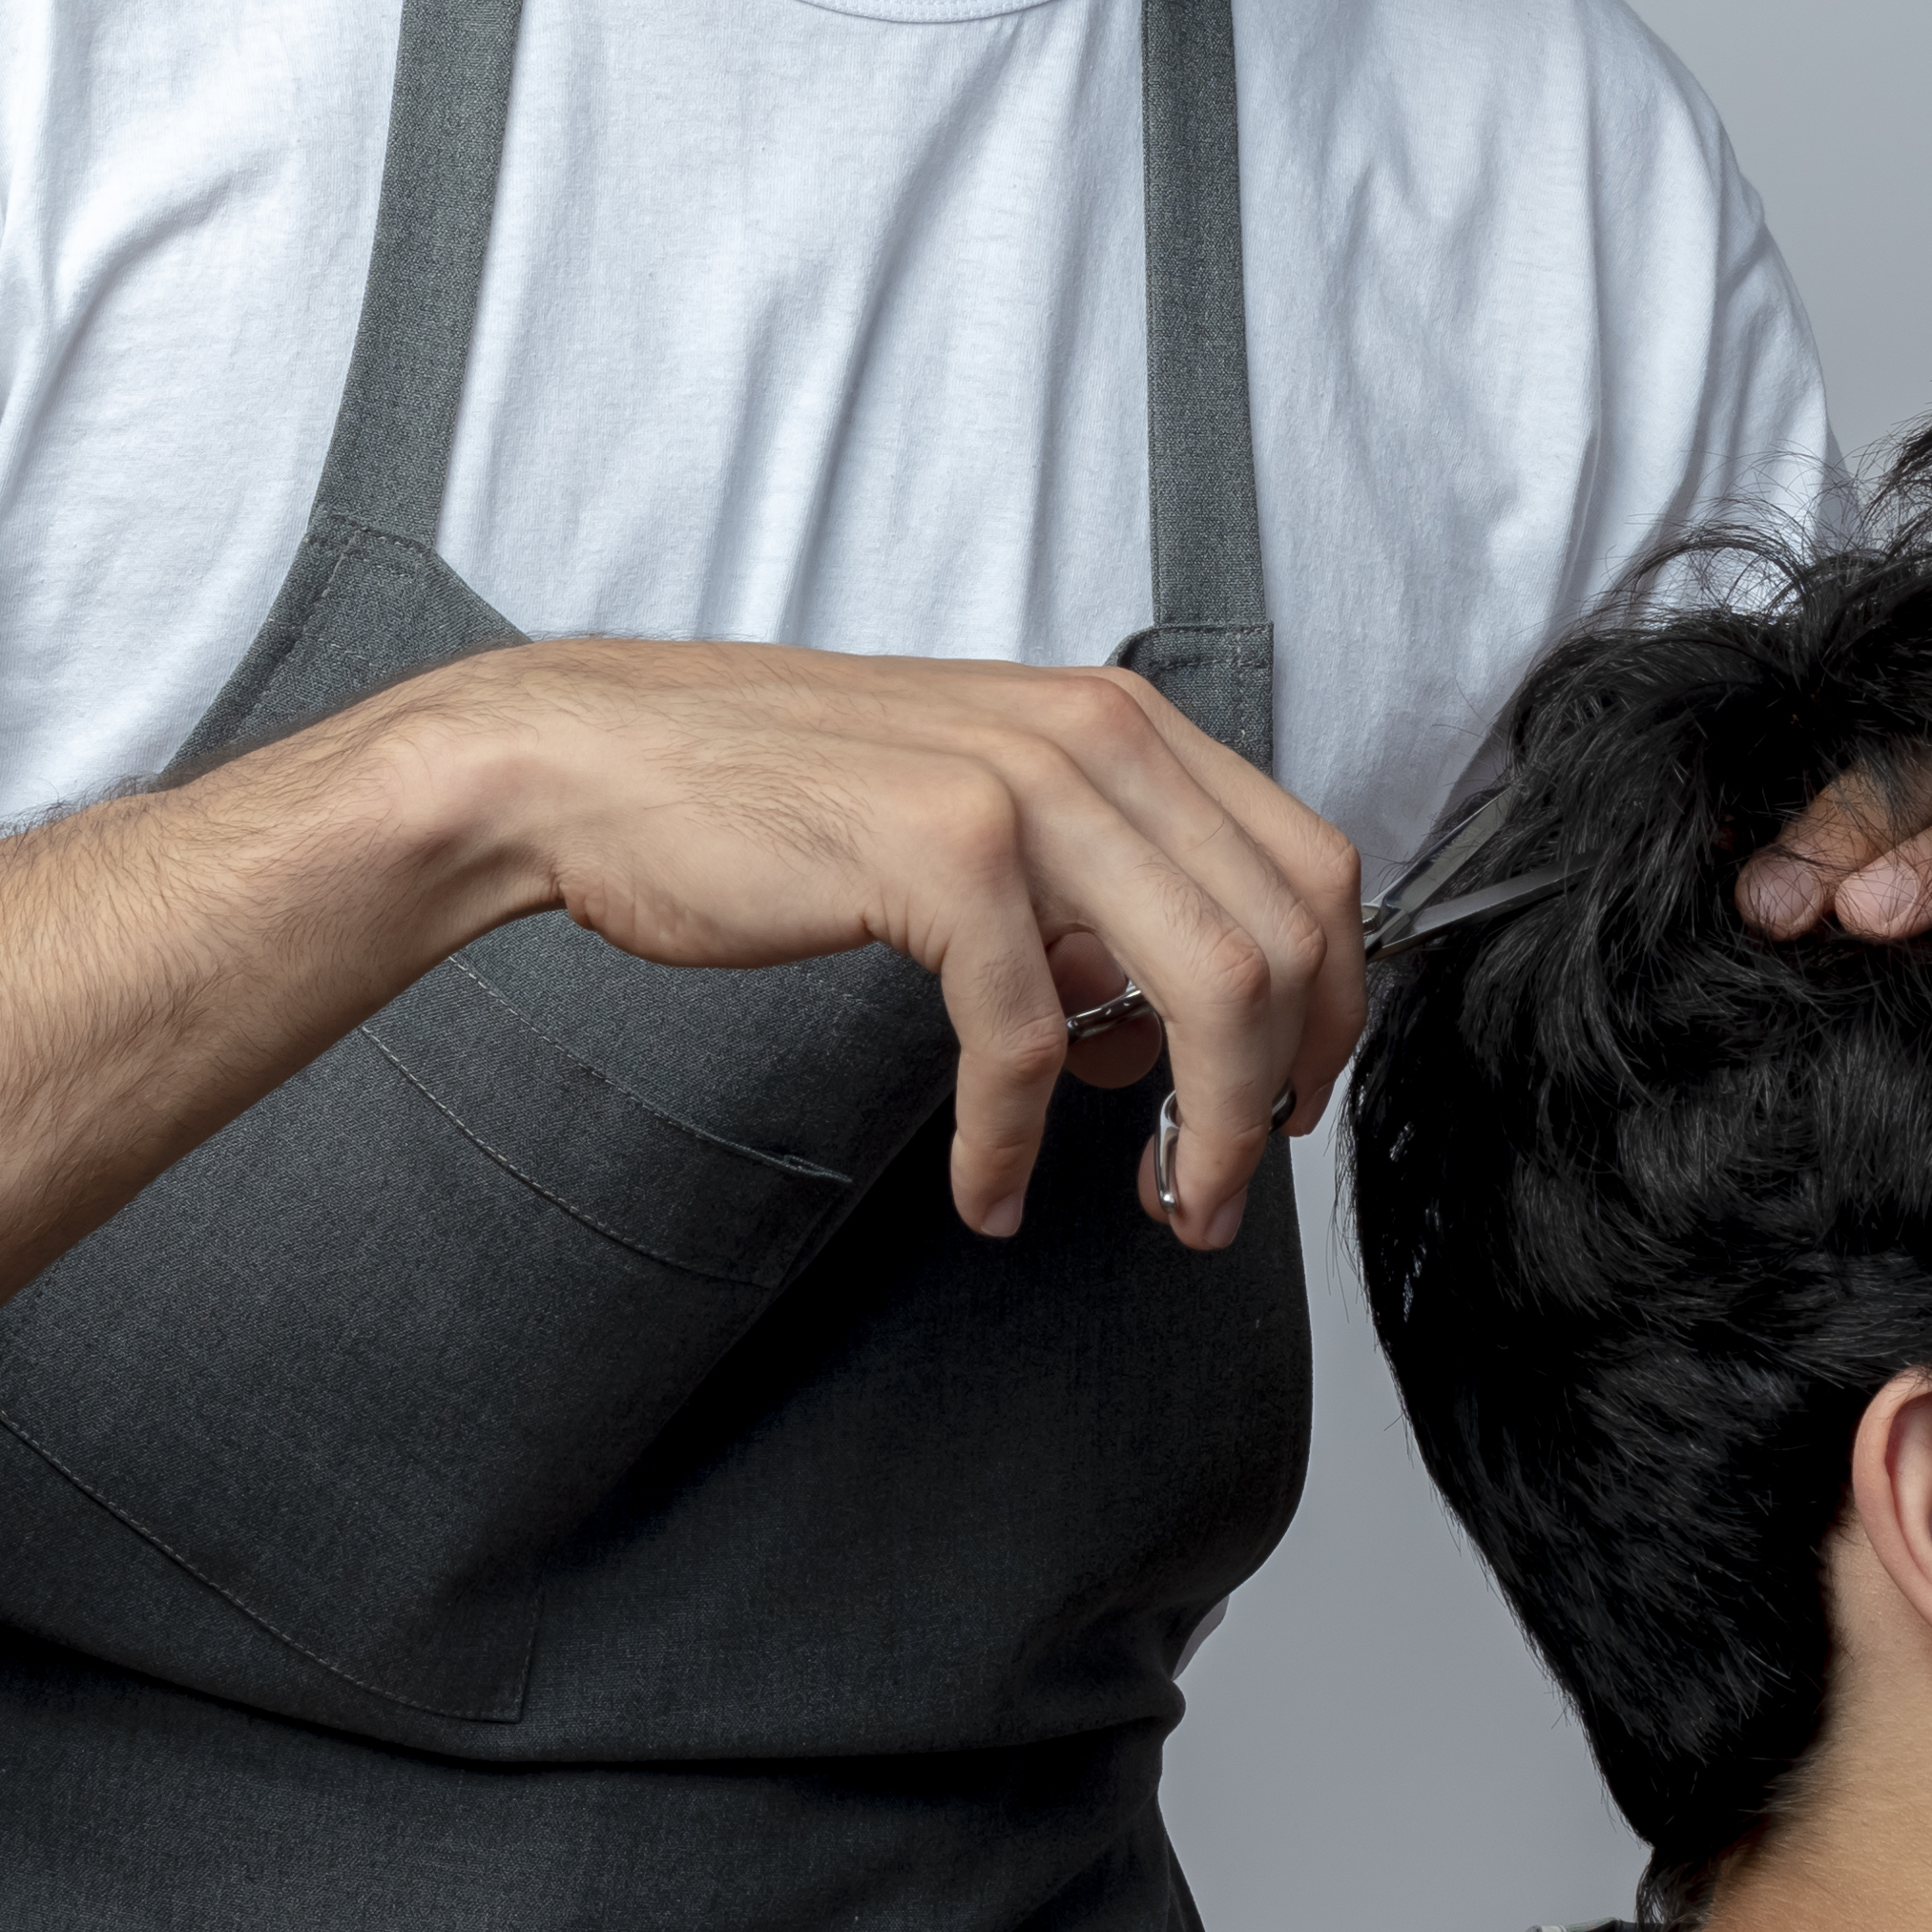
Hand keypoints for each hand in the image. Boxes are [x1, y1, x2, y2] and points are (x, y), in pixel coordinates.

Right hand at [396, 640, 1362, 1249]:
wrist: (597, 765)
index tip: (1289, 1106)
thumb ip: (1089, 900)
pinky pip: (1029, 1042)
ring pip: (1206, 991)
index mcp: (1123, 722)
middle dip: (1277, 1097)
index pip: (1314, 869)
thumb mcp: (977, 816)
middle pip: (1286, 941)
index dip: (1334, 1010)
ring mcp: (1024, 787)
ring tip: (1160, 1209)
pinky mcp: (939, 854)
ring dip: (1201, 1134)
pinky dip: (1016, 1144)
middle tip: (1216, 1191)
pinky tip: (984, 1192)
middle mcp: (1097, 735)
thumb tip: (1160, 1040)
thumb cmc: (776, 801)